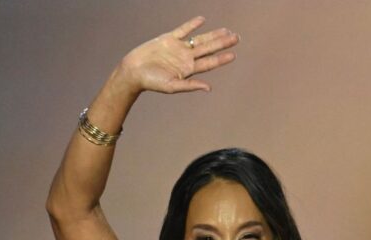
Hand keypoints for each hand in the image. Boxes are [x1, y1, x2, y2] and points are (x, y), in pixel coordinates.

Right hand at [115, 16, 239, 93]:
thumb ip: (190, 85)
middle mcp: (185, 58)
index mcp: (188, 70)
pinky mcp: (168, 39)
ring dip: (212, 35)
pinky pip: (183, 30)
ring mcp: (178, 48)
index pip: (208, 63)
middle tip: (237, 38)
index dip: (221, 59)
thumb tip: (209, 88)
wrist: (133, 71)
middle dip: (222, 43)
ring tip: (226, 31)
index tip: (234, 54)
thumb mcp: (172, 86)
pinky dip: (192, 25)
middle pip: (208, 49)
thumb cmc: (151, 82)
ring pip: (199, 39)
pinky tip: (202, 20)